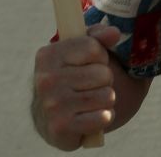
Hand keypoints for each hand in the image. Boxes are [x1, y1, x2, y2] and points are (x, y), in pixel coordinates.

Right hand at [32, 25, 121, 150]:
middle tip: (91, 86)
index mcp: (48, 55)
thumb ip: (98, 36)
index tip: (91, 63)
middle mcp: (46, 80)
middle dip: (105, 80)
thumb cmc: (72, 77)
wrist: (51, 118)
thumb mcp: (81, 50)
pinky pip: (103, 118)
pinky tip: (91, 117)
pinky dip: (105, 118)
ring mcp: (52, 105)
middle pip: (102, 74)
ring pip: (107, 96)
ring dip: (106, 99)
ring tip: (92, 101)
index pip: (93, 48)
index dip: (100, 57)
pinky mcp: (62, 128)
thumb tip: (114, 32)